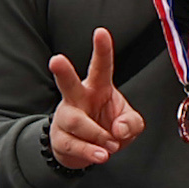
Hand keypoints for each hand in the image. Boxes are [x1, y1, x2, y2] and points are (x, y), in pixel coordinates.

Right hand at [45, 28, 144, 171]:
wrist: (87, 152)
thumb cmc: (108, 127)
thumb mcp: (130, 124)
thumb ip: (132, 123)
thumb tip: (119, 129)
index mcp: (98, 87)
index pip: (101, 66)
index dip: (102, 49)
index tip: (101, 32)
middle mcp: (78, 98)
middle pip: (68, 83)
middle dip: (62, 71)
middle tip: (56, 60)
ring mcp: (66, 117)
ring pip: (76, 120)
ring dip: (96, 134)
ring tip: (110, 145)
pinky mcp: (60, 138)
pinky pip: (73, 144)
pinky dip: (90, 151)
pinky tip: (100, 155)